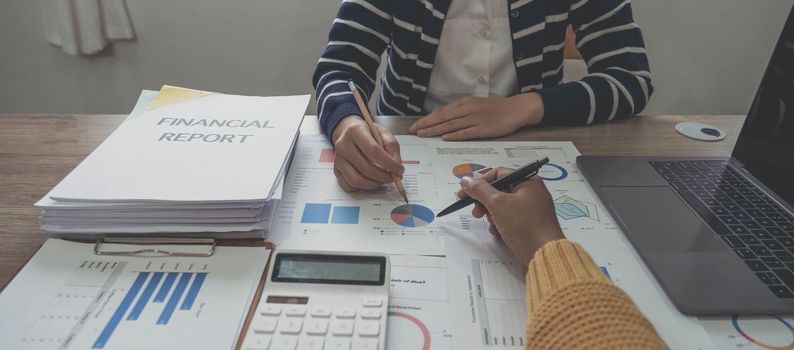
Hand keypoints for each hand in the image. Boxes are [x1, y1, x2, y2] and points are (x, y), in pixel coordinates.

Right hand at [331, 115, 403, 191]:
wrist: (348, 131)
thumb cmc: (367, 133)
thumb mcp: (383, 132)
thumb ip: (392, 146)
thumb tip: (397, 166)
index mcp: (356, 131)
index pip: (373, 151)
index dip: (389, 163)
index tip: (399, 170)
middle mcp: (343, 145)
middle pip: (365, 167)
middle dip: (383, 176)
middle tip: (393, 177)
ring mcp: (338, 159)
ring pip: (356, 180)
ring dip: (373, 184)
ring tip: (382, 179)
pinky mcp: (336, 170)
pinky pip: (349, 186)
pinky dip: (363, 188)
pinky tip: (370, 181)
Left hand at [409, 93, 543, 140]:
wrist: (516, 109)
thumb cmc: (496, 109)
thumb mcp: (476, 105)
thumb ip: (461, 112)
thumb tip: (445, 120)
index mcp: (465, 103)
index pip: (441, 112)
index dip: (427, 119)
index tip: (416, 125)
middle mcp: (468, 109)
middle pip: (443, 117)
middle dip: (426, 124)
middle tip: (413, 131)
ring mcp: (475, 119)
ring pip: (451, 125)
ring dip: (435, 130)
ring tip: (423, 134)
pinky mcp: (484, 128)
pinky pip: (466, 132)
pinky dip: (454, 135)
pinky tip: (445, 138)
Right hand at [458, 168, 563, 266]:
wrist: (542, 254)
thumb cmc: (525, 225)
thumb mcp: (497, 203)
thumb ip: (479, 189)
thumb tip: (466, 180)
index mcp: (528, 181)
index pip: (498, 174)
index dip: (480, 182)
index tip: (465, 191)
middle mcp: (531, 192)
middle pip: (499, 190)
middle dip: (484, 201)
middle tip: (475, 211)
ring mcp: (531, 209)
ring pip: (503, 206)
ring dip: (491, 214)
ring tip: (490, 223)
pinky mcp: (529, 224)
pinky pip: (510, 218)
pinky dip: (500, 223)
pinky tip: (497, 231)